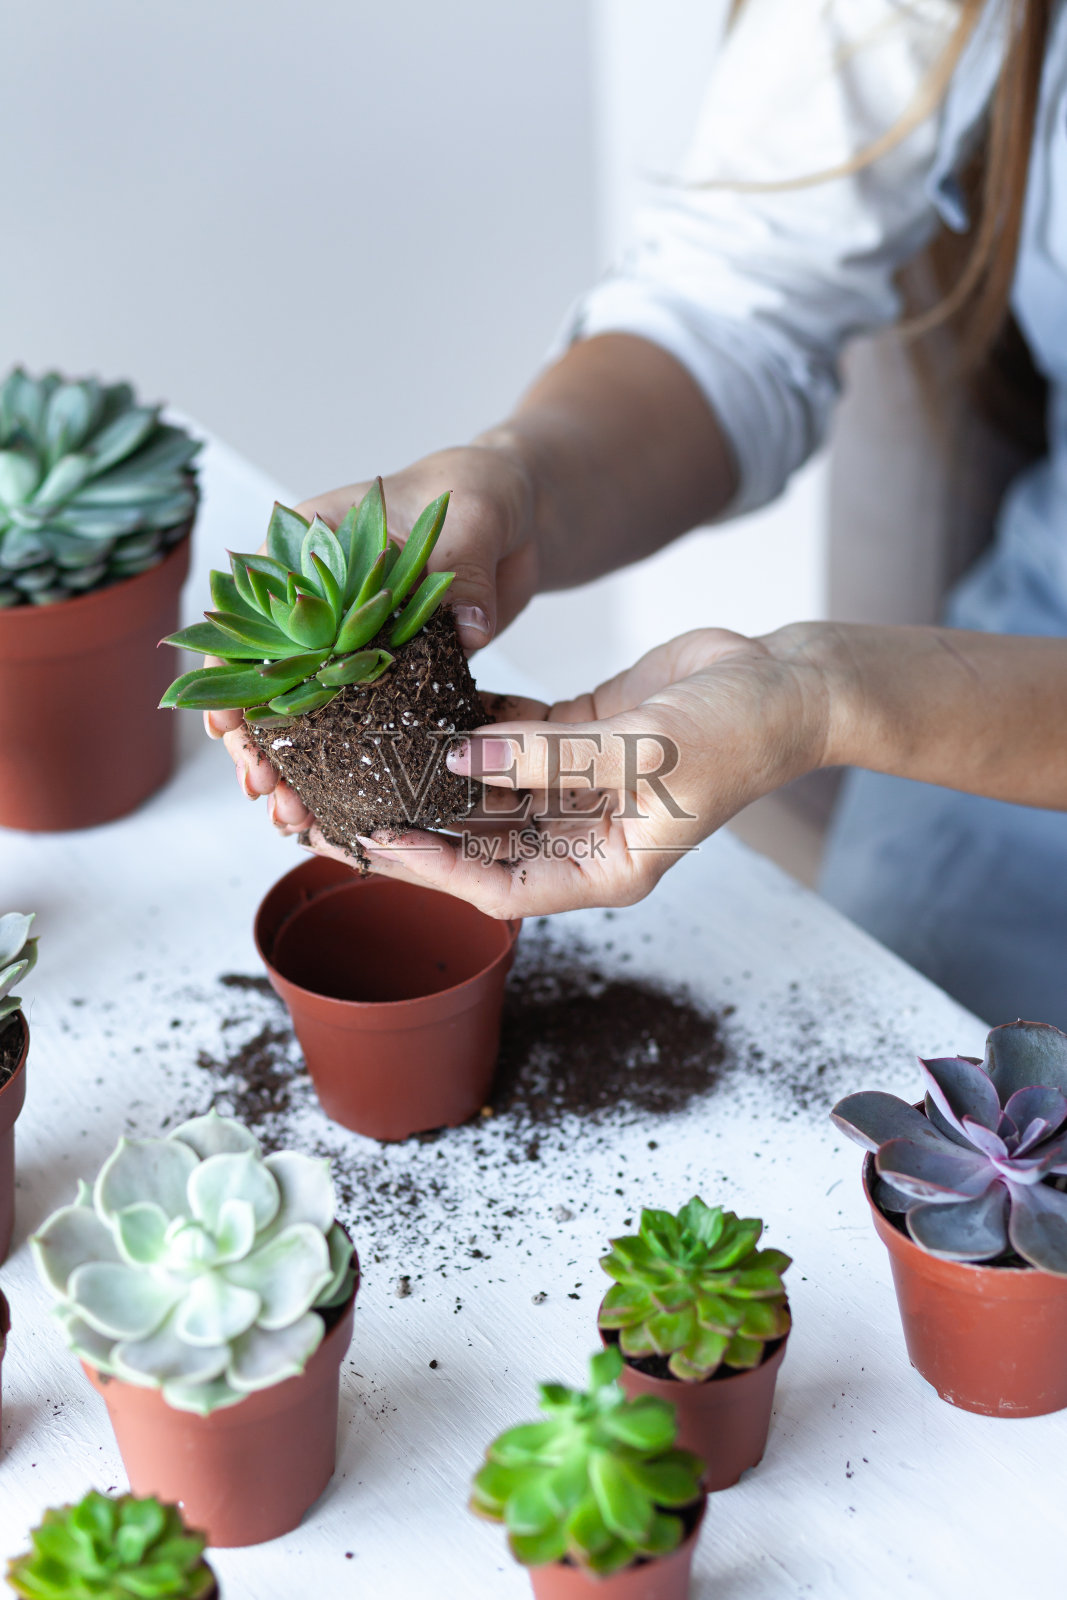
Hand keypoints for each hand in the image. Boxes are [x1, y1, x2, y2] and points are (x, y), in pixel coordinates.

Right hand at [202, 442, 538, 828]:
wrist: (518, 516)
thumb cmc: (477, 492)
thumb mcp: (471, 515)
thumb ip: (463, 565)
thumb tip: (466, 624)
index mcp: (307, 549)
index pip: (248, 614)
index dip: (228, 673)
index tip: (226, 726)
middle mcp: (316, 602)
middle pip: (267, 678)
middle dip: (258, 742)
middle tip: (264, 793)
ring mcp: (348, 644)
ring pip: (306, 714)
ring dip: (297, 769)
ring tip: (293, 820)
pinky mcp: (388, 677)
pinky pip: (361, 728)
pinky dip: (350, 769)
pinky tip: (338, 812)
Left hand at [305, 625, 832, 915]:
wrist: (789, 685)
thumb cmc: (740, 734)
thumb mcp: (644, 751)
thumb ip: (550, 755)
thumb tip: (462, 754)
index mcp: (606, 868)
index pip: (501, 888)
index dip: (437, 872)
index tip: (380, 844)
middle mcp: (586, 834)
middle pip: (483, 842)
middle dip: (419, 825)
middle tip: (347, 806)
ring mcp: (583, 787)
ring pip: (492, 788)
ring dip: (439, 771)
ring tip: (374, 752)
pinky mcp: (584, 739)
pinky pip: (515, 737)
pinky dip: (476, 722)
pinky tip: (429, 700)